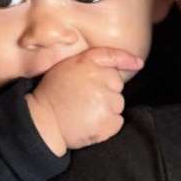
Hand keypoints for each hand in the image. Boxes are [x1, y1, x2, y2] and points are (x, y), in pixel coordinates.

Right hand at [25, 47, 142, 155]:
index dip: (126, 59)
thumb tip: (117, 64)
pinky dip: (107, 124)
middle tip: (84, 99)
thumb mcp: (66, 68)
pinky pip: (117, 121)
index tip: (138, 63)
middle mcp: (100, 79)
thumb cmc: (52, 95)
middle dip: (106, 90)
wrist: (42, 122)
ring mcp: (106, 101)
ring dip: (106, 108)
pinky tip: (90, 122)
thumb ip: (89, 64)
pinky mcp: (109, 121)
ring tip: (84, 112)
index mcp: (87, 63)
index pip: (112, 56)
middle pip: (116, 84)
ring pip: (117, 104)